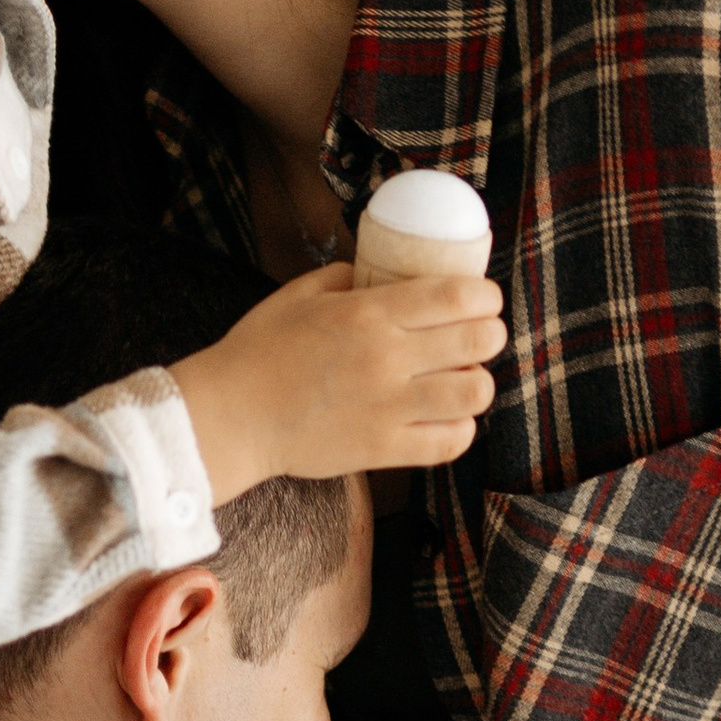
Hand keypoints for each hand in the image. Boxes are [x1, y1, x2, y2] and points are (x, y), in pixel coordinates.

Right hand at [171, 264, 505, 496]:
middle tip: (479, 338)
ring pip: (474, 393)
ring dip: (477, 383)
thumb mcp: (299, 294)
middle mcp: (386, 357)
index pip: (457, 295)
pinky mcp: (383, 450)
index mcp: (368, 313)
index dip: (486, 295)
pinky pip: (450, 442)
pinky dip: (460, 429)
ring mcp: (388, 407)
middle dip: (489, 334)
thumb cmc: (259, 351)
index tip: (484, 300)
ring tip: (462, 381)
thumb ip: (346, 276)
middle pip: (478, 340)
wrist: (231, 417)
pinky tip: (448, 420)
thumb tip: (381, 271)